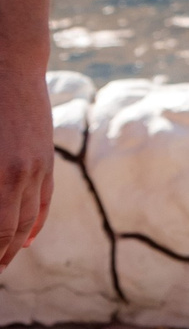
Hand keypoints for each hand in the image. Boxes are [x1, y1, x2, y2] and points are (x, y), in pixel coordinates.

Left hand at [0, 71, 50, 272]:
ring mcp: (34, 167)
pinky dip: (34, 224)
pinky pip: (43, 200)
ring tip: (1, 264)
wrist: (7, 64)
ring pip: (26, 220)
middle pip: (7, 233)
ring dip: (12, 246)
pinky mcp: (44, 157)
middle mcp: (16, 177)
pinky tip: (25, 239)